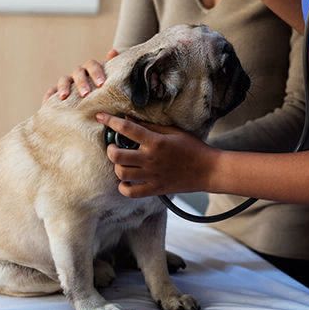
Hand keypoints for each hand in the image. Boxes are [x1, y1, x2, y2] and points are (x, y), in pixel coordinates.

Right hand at [42, 49, 118, 103]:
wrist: (94, 108)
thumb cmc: (104, 93)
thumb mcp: (110, 82)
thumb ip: (113, 69)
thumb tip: (113, 51)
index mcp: (91, 70)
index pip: (92, 65)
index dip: (96, 73)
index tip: (101, 84)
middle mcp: (79, 73)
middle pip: (78, 72)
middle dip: (81, 82)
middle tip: (86, 94)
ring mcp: (67, 82)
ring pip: (64, 80)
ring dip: (64, 87)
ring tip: (64, 97)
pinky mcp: (57, 92)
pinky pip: (51, 91)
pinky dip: (49, 95)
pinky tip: (47, 101)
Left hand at [95, 113, 219, 197]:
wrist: (208, 170)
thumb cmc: (192, 147)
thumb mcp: (172, 131)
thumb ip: (149, 126)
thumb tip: (128, 118)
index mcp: (155, 142)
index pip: (127, 129)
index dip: (110, 121)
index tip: (100, 116)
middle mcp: (150, 159)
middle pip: (117, 155)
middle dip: (110, 149)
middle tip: (113, 146)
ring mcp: (152, 176)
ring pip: (121, 173)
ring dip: (116, 166)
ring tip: (121, 162)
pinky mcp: (155, 189)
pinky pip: (131, 192)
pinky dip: (124, 186)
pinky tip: (127, 179)